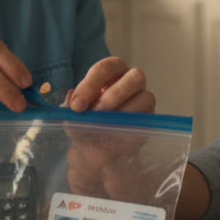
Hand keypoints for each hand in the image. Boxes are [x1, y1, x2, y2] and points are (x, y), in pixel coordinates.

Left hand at [64, 57, 154, 197]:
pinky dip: (131, 125)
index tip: (77, 105)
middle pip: (135, 76)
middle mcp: (130, 81)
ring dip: (123, 112)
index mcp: (110, 73)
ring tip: (105, 125)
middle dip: (114, 95)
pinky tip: (116, 133)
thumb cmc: (85, 125)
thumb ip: (71, 108)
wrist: (94, 151)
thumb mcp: (73, 118)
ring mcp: (143, 99)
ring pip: (145, 97)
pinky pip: (148, 118)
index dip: (91, 84)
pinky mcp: (149, 118)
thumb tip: (70, 97)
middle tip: (96, 113)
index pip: (105, 68)